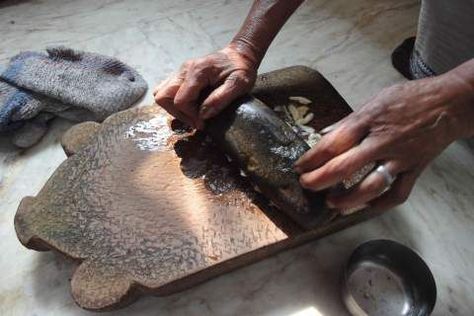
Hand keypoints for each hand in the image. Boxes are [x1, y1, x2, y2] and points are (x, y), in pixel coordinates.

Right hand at [153, 44, 257, 128]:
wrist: (239, 55)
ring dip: (174, 109)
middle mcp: (184, 70)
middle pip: (163, 97)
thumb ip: (220, 99)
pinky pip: (167, 91)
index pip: (180, 100)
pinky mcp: (181, 75)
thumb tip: (202, 115)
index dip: (190, 115)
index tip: (203, 122)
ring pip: (161, 94)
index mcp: (197, 71)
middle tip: (195, 120)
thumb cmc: (241, 70)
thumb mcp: (239, 85)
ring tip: (192, 114)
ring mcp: (180, 71)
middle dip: (177, 113)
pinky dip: (175, 103)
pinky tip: (191, 107)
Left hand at [295, 74, 472, 211]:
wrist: (450, 103)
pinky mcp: (415, 170)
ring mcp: (400, 158)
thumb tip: (326, 135)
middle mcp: (382, 142)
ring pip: (371, 186)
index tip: (300, 166)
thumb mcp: (375, 101)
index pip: (333, 143)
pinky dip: (381, 204)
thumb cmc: (410, 98)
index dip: (312, 158)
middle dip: (320, 180)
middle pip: (345, 168)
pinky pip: (398, 194)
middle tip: (306, 185)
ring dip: (348, 199)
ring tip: (332, 203)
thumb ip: (349, 121)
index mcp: (368, 121)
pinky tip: (366, 206)